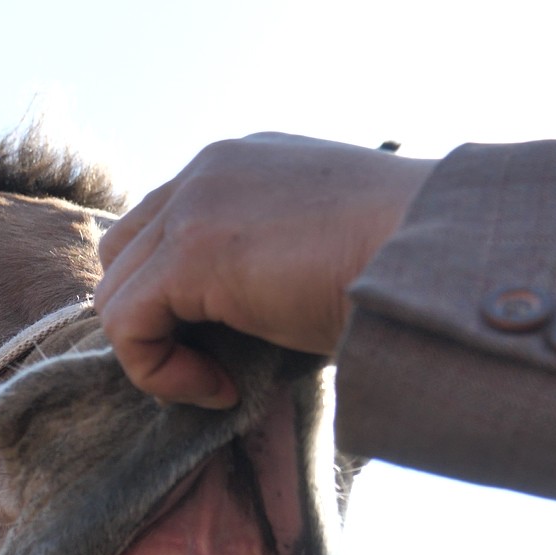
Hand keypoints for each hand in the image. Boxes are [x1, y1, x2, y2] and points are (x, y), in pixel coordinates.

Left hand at [96, 134, 434, 407]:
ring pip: (116, 291)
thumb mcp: (324, 254)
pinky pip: (126, 323)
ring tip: (222, 384)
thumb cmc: (406, 274)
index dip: (176, 297)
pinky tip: (220, 390)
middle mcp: (210, 168)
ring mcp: (195, 202)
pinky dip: (158, 371)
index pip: (164, 225)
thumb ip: (268, 267)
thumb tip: (240, 327)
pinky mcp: (190, 251)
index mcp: (243, 163)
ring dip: (157, 352)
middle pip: (125, 252)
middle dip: (154, 319)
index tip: (233, 345)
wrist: (439, 259)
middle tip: (215, 368)